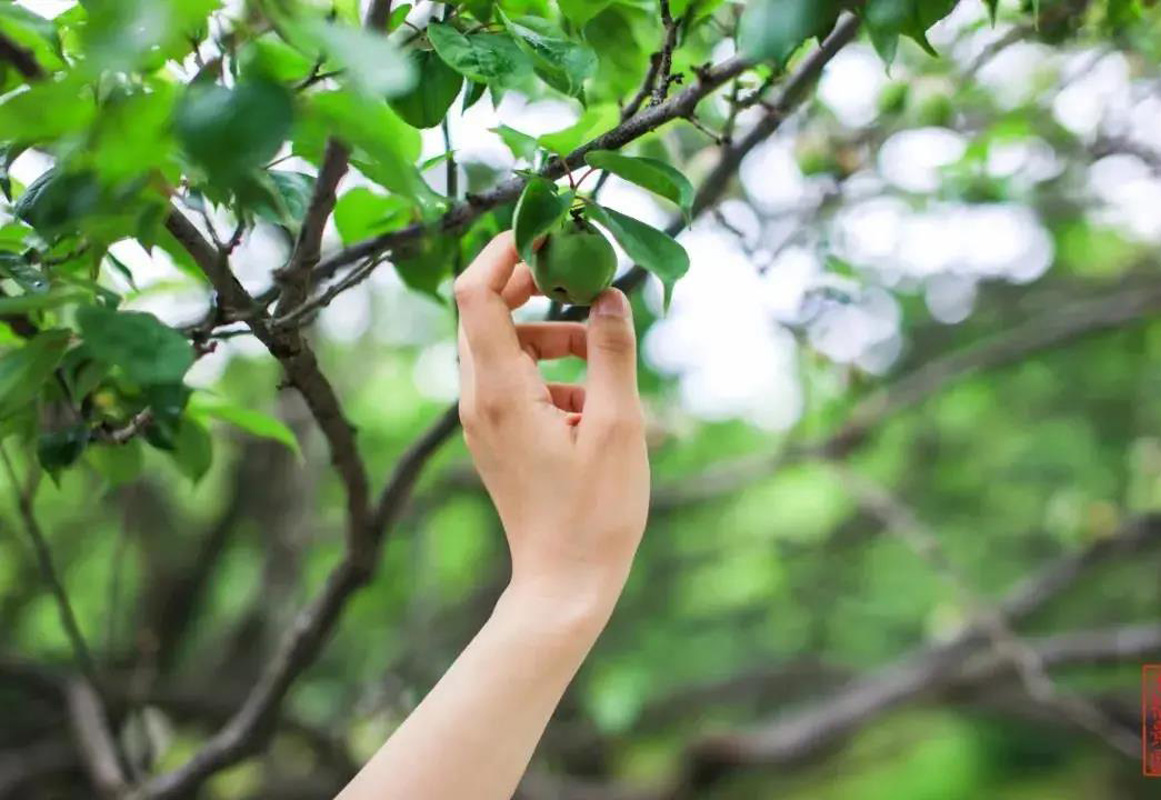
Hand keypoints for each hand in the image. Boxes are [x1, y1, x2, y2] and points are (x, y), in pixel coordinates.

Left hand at [454, 232, 649, 621]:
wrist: (564, 585)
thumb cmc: (595, 513)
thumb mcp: (618, 425)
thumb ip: (611, 352)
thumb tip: (609, 293)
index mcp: (500, 391)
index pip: (476, 293)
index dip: (505, 252)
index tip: (550, 234)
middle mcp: (477, 400)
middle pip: (484, 312)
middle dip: (532, 285)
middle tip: (582, 277)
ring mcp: (481, 420)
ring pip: (501, 345)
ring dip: (547, 330)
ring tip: (598, 348)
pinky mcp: (495, 436)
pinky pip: (510, 379)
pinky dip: (546, 368)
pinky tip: (591, 398)